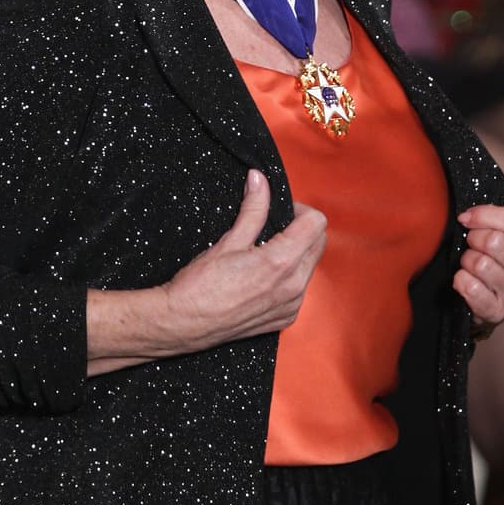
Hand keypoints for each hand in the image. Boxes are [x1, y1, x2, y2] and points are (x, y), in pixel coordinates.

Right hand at [160, 169, 325, 351]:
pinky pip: (300, 288)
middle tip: (273, 228)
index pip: (316, 223)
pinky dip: (289, 276)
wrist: (184, 324)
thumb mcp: (228, 240)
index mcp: (281, 262)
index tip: (281, 211)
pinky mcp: (285, 318)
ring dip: (297, 252)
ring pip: (310, 266)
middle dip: (302, 229)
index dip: (299, 210)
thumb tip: (260, 180)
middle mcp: (293, 286)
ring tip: (265, 251)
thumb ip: (253, 208)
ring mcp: (291, 305)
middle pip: (319, 243)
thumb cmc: (200, 285)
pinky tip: (263, 275)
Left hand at [453, 204, 503, 334]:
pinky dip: (460, 280)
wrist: (489, 300)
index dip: (485, 215)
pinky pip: (470, 287)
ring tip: (470, 265)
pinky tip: (465, 280)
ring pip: (480, 264)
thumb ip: (492, 218)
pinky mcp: (498, 312)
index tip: (465, 218)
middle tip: (471, 244)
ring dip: (466, 261)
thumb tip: (468, 215)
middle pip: (494, 241)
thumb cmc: (495, 258)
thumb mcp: (501, 233)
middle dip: (473, 238)